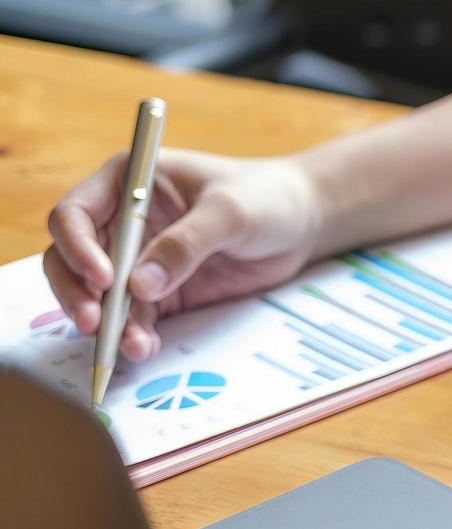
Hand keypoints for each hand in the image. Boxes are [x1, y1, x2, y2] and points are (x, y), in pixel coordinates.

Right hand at [44, 150, 324, 360]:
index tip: (103, 278)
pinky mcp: (159, 291)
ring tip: (131, 347)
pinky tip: (144, 348)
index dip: (77, 246)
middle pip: (72, 259)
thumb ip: (186, 243)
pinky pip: (133, 316)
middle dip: (79, 293)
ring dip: (108, 324)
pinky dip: (134, 334)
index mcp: (127, 181)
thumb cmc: (266, 196)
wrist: (301, 220)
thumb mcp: (231, 211)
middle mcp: (122, 220)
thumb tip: (139, 285)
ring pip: (100, 295)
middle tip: (94, 324)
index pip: (76, 214)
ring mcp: (137, 258)